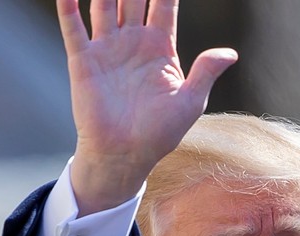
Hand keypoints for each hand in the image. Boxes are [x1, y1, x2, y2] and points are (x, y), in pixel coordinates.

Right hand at [56, 0, 237, 215]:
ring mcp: (107, 49)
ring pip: (104, 5)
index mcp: (161, 48)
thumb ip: (206, 72)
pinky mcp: (84, 62)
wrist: (125, 155)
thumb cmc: (161, 133)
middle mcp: (133, 42)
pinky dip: (68, 7)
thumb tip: (231, 53)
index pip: (164, 5)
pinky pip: (73, 28)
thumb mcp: (191, 102)